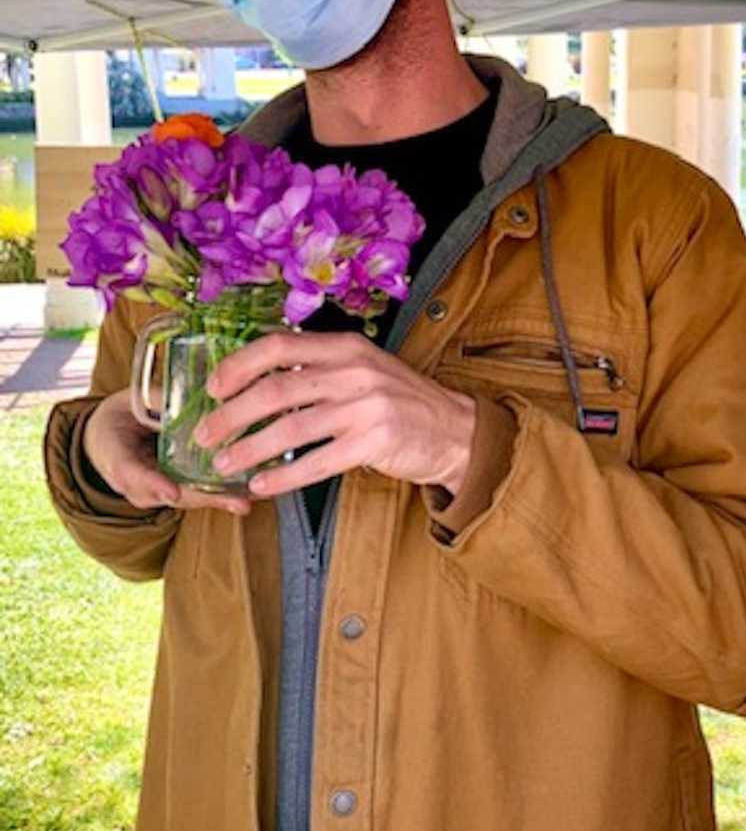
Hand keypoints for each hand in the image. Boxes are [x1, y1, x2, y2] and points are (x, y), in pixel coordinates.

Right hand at [82, 390, 250, 515]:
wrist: (105, 442)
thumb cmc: (118, 418)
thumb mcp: (129, 402)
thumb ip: (157, 400)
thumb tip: (194, 393)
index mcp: (115, 455)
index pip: (131, 472)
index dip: (153, 483)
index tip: (172, 491)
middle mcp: (135, 483)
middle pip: (171, 494)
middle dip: (206, 498)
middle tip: (237, 500)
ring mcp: (155, 492)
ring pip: (188, 499)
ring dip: (221, 500)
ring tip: (250, 498)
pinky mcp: (173, 493)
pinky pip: (197, 496)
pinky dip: (222, 496)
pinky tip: (250, 494)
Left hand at [194, 330, 476, 499]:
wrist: (455, 430)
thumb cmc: (400, 401)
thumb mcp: (363, 368)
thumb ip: (319, 367)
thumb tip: (258, 380)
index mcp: (345, 347)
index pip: (278, 346)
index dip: (238, 366)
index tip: (211, 388)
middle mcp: (354, 371)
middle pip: (276, 389)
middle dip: (232, 414)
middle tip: (205, 434)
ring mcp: (366, 407)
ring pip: (291, 427)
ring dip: (250, 448)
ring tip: (224, 463)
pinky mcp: (375, 442)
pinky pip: (317, 462)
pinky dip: (284, 476)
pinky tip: (262, 484)